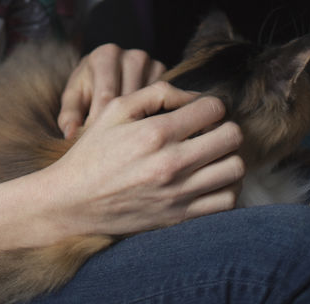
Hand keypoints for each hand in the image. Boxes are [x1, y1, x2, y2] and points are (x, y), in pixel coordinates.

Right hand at [49, 81, 244, 239]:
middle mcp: (172, 164)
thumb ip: (157, 93)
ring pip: (235, 169)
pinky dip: (225, 186)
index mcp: (156, 132)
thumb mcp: (116, 108)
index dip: (211, 104)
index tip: (201, 110)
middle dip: (225, 127)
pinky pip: (227, 201)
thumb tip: (193, 96)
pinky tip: (208, 178)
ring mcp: (179, 194)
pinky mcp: (181, 217)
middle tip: (210, 130)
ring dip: (228, 156)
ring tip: (211, 154)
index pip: (213, 109)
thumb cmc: (94, 150)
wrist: (74, 201)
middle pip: (232, 137)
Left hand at [58, 43, 166, 139]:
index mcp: (105, 56)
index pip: (108, 96)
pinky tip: (143, 134)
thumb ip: (69, 115)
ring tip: (128, 146)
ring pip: (150, 103)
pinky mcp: (166, 77)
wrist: (105, 74)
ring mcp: (152, 65)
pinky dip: (153, 119)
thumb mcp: (74, 99)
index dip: (102, 125)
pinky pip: (163, 103)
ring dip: (139, 124)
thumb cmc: (87, 89)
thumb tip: (70, 134)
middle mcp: (131, 57)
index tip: (97, 148)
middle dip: (121, 127)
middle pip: (131, 100)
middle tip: (114, 152)